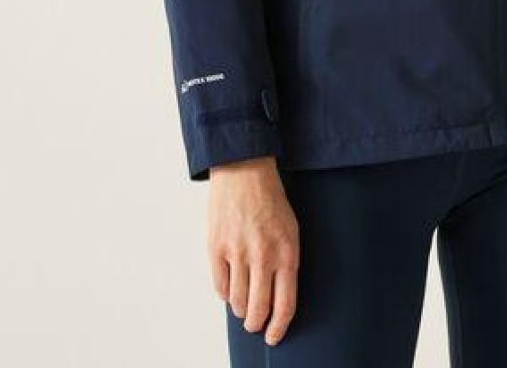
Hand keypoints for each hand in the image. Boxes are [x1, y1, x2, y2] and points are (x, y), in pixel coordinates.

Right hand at [207, 156, 299, 346]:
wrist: (244, 169)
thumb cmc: (271, 200)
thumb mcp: (290, 230)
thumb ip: (285, 264)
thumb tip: (277, 300)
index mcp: (286, 252)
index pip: (285, 305)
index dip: (278, 328)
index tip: (273, 337)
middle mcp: (263, 255)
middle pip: (259, 310)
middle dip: (257, 324)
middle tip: (255, 325)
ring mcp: (237, 252)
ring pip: (238, 302)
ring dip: (241, 309)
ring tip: (244, 303)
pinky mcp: (216, 247)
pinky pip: (220, 286)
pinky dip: (225, 293)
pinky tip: (230, 286)